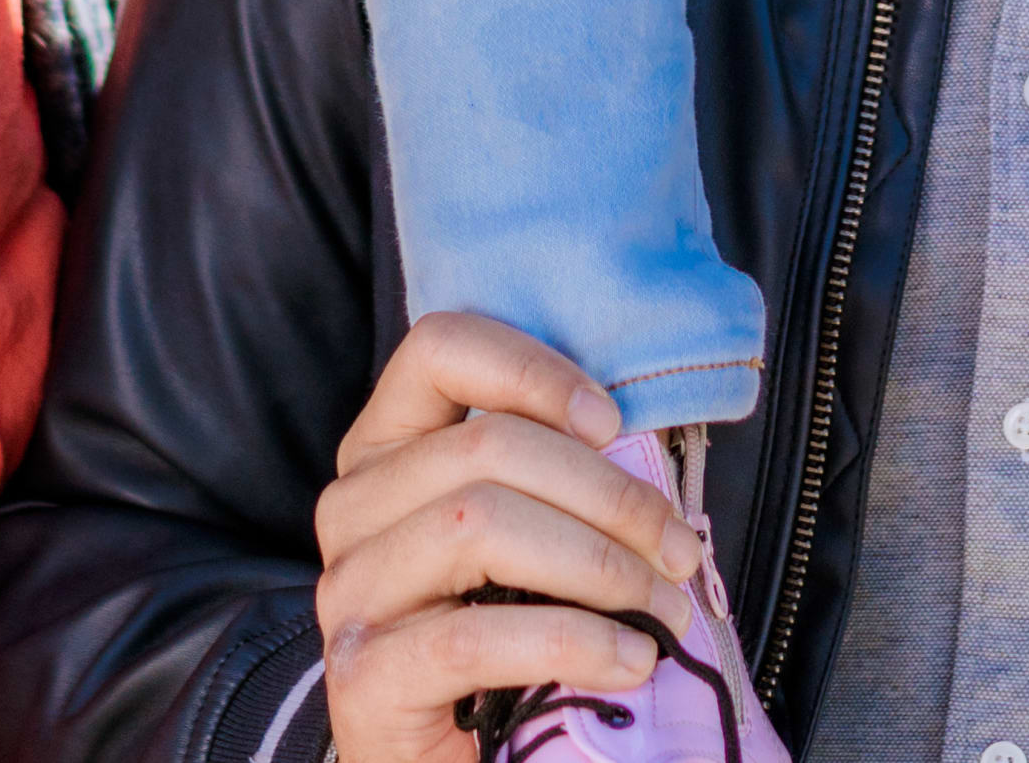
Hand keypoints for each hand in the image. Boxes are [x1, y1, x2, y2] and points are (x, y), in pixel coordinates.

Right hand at [311, 315, 697, 762]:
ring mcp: (349, 591)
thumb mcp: (519, 538)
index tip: (612, 423)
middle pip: (485, 447)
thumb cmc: (497, 638)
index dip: (534, 370)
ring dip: (599, 565)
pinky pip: (475, 635)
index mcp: (384, 450)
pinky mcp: (361, 679)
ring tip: (664, 609)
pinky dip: (573, 641)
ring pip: (481, 525)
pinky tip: (631, 661)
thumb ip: (549, 477)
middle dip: (607, 495)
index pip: (439, 349)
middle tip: (680, 549)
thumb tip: (641, 445)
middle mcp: (352, 506)